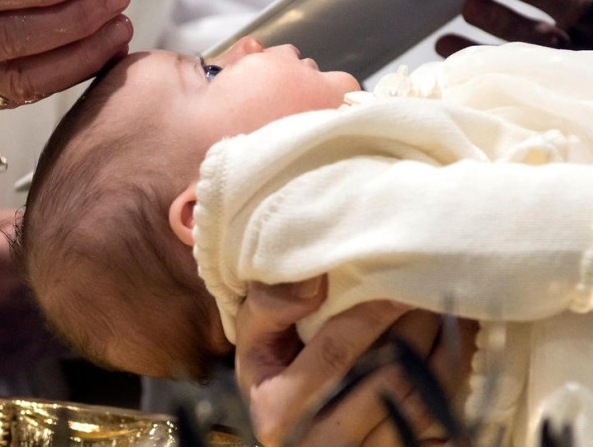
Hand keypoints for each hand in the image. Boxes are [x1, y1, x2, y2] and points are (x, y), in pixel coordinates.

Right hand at [234, 280, 474, 446]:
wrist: (290, 425)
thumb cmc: (271, 370)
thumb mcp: (253, 337)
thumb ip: (270, 306)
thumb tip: (314, 282)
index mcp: (276, 411)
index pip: (336, 354)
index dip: (371, 314)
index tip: (399, 280)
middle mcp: (318, 444)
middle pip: (388, 379)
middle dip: (416, 328)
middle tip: (431, 288)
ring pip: (421, 405)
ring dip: (443, 352)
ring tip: (450, 311)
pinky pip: (439, 428)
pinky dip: (453, 385)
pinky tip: (458, 349)